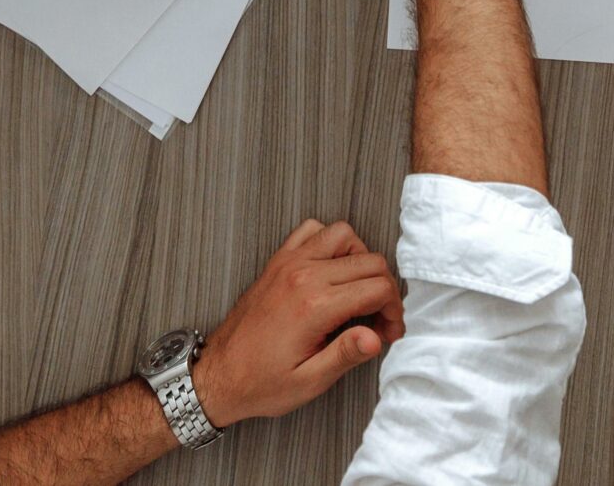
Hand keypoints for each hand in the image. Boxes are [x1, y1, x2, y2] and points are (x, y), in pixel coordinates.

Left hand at [192, 220, 406, 426]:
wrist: (220, 375)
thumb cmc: (262, 383)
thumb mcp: (309, 382)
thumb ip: (345, 355)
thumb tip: (377, 338)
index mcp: (315, 306)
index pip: (378, 288)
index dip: (394, 311)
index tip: (389, 333)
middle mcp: (303, 275)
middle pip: (369, 260)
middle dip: (385, 289)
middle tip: (379, 320)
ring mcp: (289, 263)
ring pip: (344, 235)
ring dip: (360, 260)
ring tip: (358, 292)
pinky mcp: (278, 261)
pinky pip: (312, 230)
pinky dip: (329, 242)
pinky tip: (331, 271)